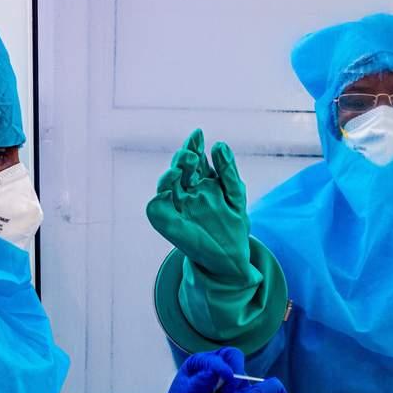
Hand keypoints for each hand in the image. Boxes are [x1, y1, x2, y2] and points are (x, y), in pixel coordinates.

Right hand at [146, 128, 252, 278]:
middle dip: (182, 158)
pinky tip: (168, 191)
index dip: (193, 145)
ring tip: (180, 169)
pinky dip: (158, 199)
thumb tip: (219, 144)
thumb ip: (228, 171)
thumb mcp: (235, 195)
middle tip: (192, 156)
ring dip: (169, 175)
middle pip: (179, 169)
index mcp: (203, 183)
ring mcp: (176, 208)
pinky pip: (156, 209)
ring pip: (165, 185)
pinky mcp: (168, 224)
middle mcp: (187, 193)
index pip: (194, 160)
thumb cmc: (233, 227)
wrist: (232, 258)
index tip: (198, 134)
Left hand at [158, 347, 247, 392]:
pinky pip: (243, 389)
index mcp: (200, 361)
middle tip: (229, 391)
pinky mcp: (232, 390)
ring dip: (237, 387)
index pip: (218, 357)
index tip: (228, 377)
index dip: (224, 366)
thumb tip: (211, 372)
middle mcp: (214, 365)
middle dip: (236, 371)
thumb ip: (197, 382)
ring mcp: (224, 378)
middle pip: (234, 357)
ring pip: (241, 375)